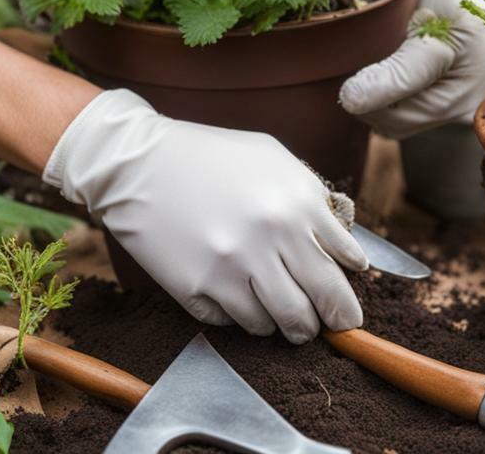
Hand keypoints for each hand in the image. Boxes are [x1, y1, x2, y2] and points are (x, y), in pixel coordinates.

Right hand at [43, 90, 367, 342]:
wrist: (137, 163)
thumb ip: (315, 202)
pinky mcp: (196, 288)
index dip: (347, 298)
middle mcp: (270, 238)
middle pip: (317, 307)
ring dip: (285, 325)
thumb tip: (346, 253)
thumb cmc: (212, 157)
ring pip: (278, 324)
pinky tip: (238, 296)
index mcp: (297, 204)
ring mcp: (231, 266)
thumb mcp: (276, 161)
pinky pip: (235, 323)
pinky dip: (243, 317)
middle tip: (326, 325)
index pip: (342, 271)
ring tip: (282, 314)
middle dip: (327, 322)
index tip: (347, 310)